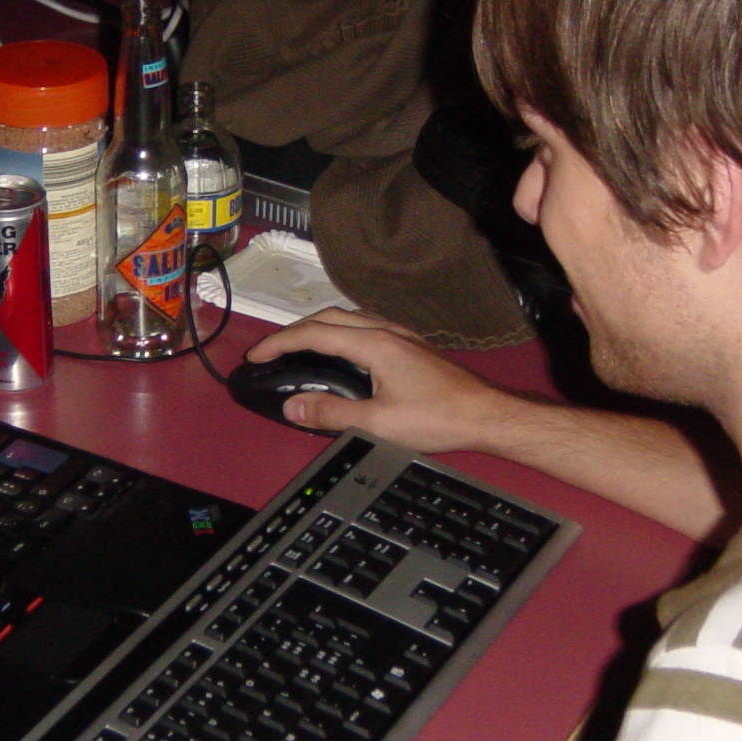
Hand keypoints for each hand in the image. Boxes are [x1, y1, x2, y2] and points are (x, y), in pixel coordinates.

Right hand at [249, 309, 527, 450]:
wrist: (485, 415)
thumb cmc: (439, 418)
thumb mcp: (378, 423)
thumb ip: (331, 413)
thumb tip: (293, 405)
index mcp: (374, 344)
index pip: (314, 333)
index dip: (279, 343)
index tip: (256, 355)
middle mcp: (387, 331)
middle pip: (329, 317)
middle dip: (294, 330)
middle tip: (272, 350)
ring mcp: (402, 337)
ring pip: (349, 319)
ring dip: (319, 328)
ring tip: (299, 348)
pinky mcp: (412, 347)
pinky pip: (366, 328)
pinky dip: (341, 334)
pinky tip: (342, 353)